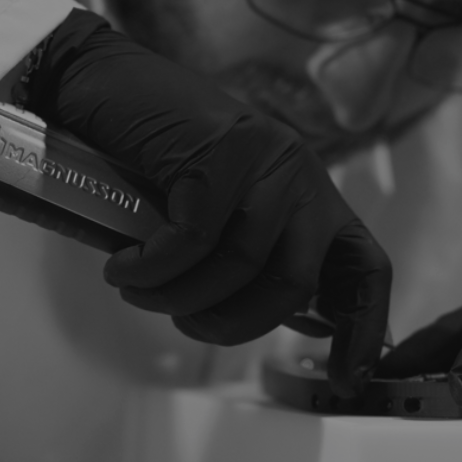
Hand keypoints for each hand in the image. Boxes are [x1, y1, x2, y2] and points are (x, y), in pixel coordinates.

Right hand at [27, 10, 391, 393]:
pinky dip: (151, 269)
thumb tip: (282, 322)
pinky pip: (191, 241)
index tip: (343, 379)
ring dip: (179, 297)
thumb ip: (251, 255)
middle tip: (183, 321)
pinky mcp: (219, 151)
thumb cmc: (148, 155)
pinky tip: (123, 266)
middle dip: (233, 322)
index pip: (364, 267)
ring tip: (138, 290)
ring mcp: (263, 158)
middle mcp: (299, 173)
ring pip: (239, 266)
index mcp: (309, 194)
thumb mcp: (215, 212)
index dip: (362, 328)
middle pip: (293, 282)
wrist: (96, 81)